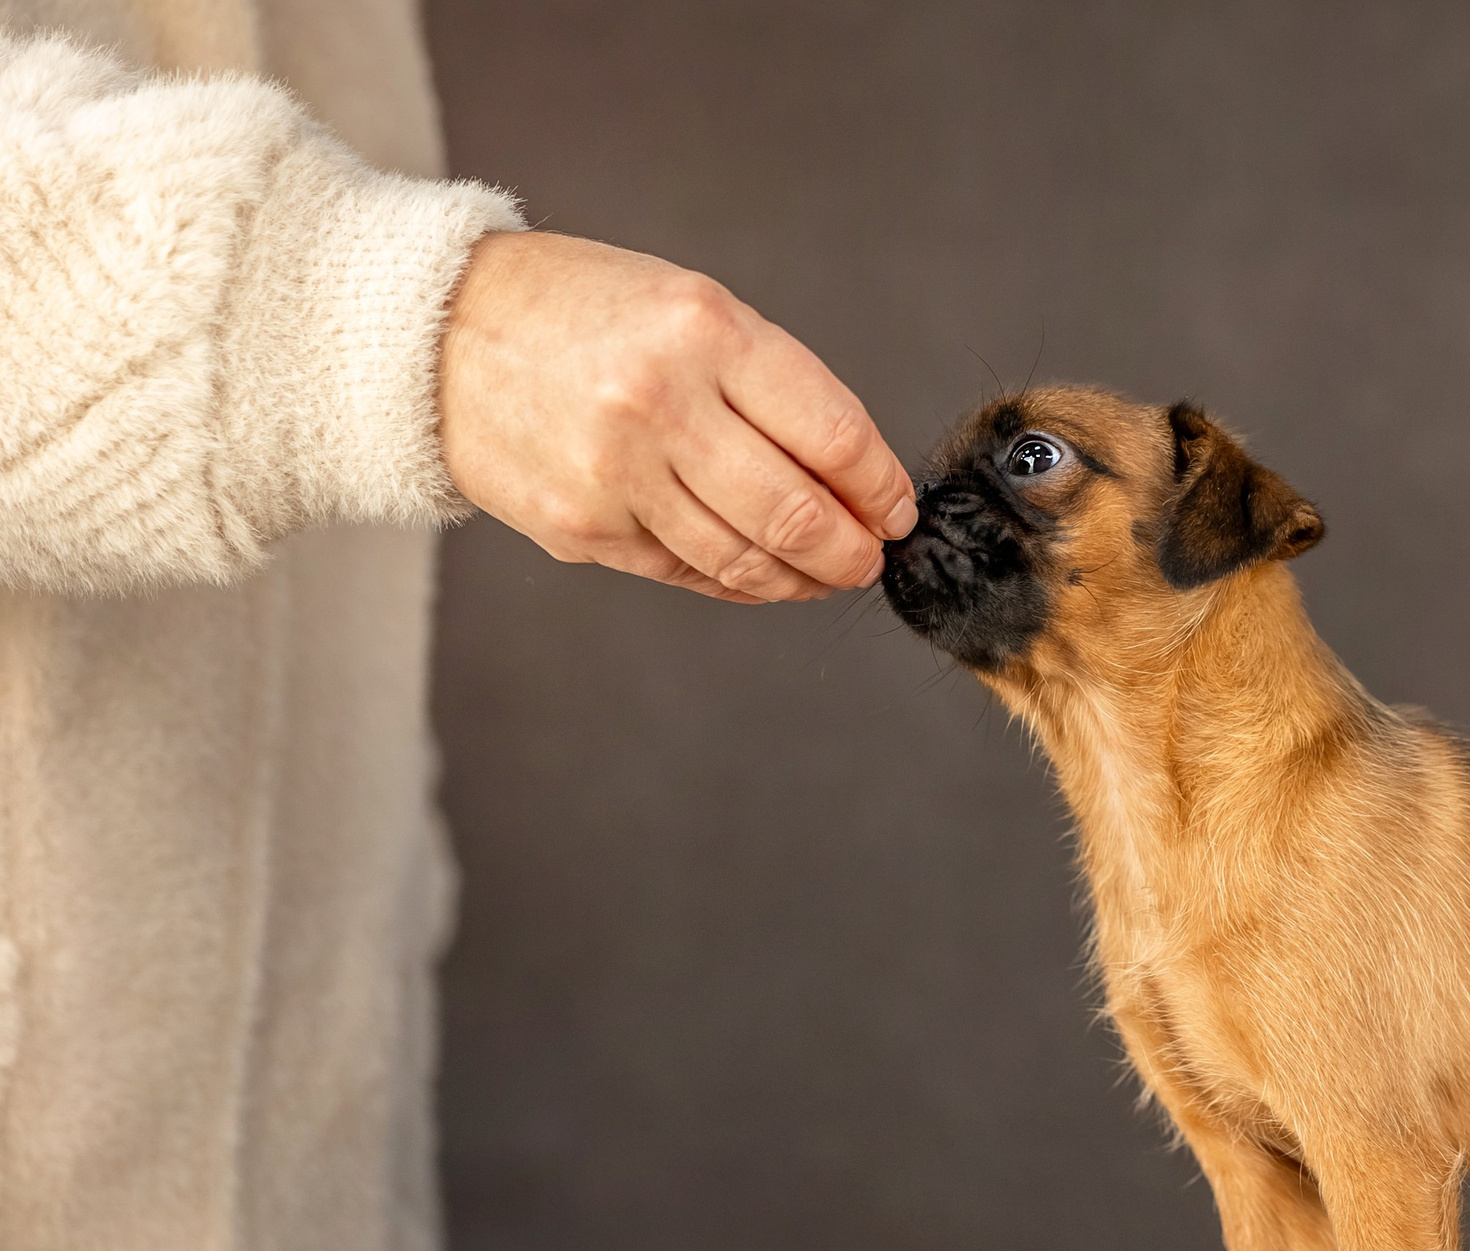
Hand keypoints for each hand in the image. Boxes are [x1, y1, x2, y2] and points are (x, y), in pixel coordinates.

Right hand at [437, 232, 914, 602]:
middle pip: (797, 513)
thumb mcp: (689, 305)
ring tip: (828, 572)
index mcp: (702, 331)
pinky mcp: (583, 530)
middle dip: (853, 550)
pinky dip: (741, 584)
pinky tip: (764, 576)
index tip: (896, 507)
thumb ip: (774, 386)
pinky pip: (689, 575)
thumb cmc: (581, 313)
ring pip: (746, 560)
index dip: (880, 486)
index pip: (832, 435)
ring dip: (804, 578)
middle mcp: (659, 404)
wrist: (433, 333)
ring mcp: (615, 475)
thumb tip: (855, 477)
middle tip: (871, 557)